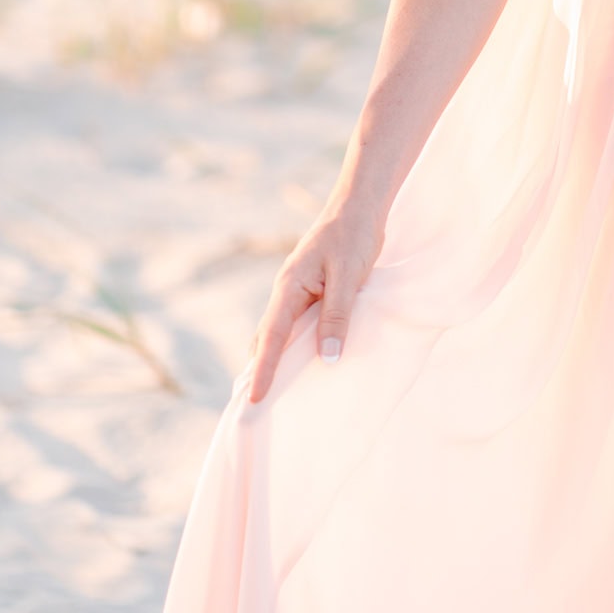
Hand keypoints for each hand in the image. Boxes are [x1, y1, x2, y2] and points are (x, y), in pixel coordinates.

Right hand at [246, 191, 387, 402]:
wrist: (359, 206)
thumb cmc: (354, 236)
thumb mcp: (348, 277)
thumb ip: (337, 316)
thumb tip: (327, 359)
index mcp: (290, 286)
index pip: (272, 336)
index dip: (264, 369)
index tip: (255, 399)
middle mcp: (287, 290)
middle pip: (268, 337)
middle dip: (260, 369)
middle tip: (254, 406)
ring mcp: (297, 289)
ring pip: (281, 330)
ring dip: (275, 357)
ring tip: (273, 391)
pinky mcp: (311, 289)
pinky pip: (296, 322)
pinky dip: (293, 343)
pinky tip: (303, 359)